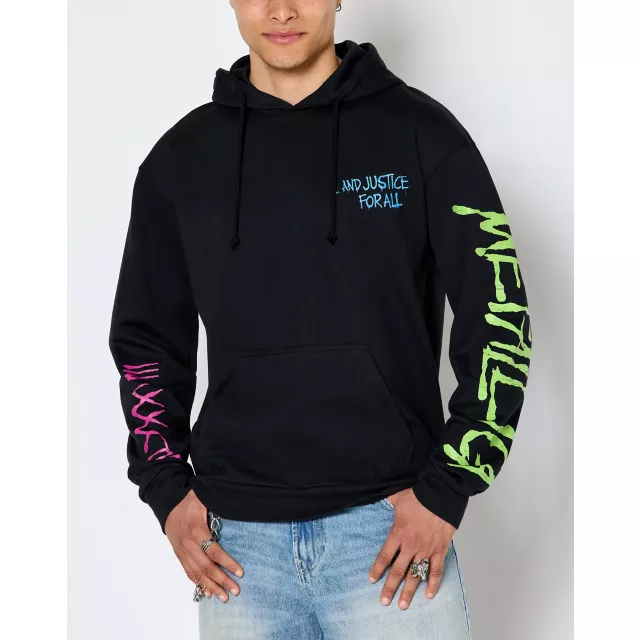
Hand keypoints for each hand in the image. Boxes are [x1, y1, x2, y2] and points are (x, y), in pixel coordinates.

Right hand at [165, 489, 243, 602]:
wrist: (167, 507)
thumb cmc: (188, 502)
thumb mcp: (202, 497)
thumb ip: (215, 502)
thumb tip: (233, 504)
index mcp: (196, 531)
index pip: (214, 551)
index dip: (227, 562)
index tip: (240, 572)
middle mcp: (189, 545)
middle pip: (206, 567)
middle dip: (222, 580)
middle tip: (236, 590)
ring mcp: (183, 552)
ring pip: (198, 573)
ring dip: (211, 587)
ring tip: (224, 597)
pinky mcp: (180, 556)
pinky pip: (189, 572)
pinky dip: (198, 583)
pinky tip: (207, 593)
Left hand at [368, 487, 455, 608]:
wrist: (441, 495)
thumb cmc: (419, 495)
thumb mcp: (398, 497)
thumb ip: (389, 500)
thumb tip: (381, 494)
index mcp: (398, 534)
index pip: (385, 556)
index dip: (377, 569)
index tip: (372, 580)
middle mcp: (410, 545)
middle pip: (397, 570)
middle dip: (390, 587)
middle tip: (384, 601)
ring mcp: (425, 550)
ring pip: (415, 575)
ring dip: (408, 591)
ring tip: (402, 605)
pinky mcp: (439, 550)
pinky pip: (436, 571)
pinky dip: (433, 583)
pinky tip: (429, 595)